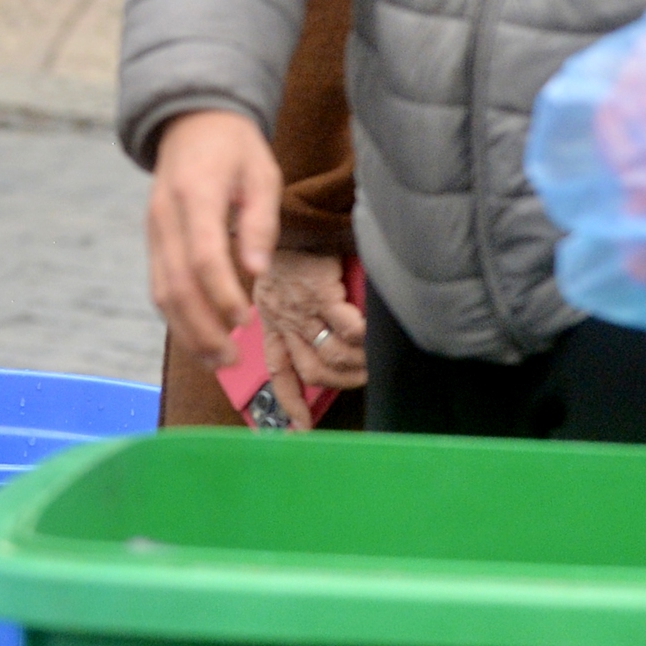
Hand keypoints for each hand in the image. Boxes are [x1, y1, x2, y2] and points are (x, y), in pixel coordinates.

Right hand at [147, 110, 282, 370]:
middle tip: (232, 359)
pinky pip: (159, 284)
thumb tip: (257, 271)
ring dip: (187, 331)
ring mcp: (153, 230)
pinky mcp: (153, 240)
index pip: (202, 256)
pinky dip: (177, 316)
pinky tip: (200, 336)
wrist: (192, 122)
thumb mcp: (261, 174)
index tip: (246, 319)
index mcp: (194, 195)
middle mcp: (165, 216)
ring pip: (160, 291)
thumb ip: (260, 222)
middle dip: (203, 328)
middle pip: (175, 284)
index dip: (222, 294)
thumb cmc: (235, 149)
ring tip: (217, 360)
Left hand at [256, 248, 367, 428]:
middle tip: (362, 380)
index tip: (301, 429)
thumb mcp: (279, 287)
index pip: (279, 372)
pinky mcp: (320, 292)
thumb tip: (324, 345)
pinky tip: (374, 339)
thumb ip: (294, 316)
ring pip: (330, 355)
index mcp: (272, 321)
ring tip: (374, 362)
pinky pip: (346, 327)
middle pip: (312, 371)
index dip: (291, 404)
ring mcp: (301, 308)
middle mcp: (284, 320)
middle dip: (340, 383)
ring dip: (355, 364)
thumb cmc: (291, 250)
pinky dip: (362, 338)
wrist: (292, 216)